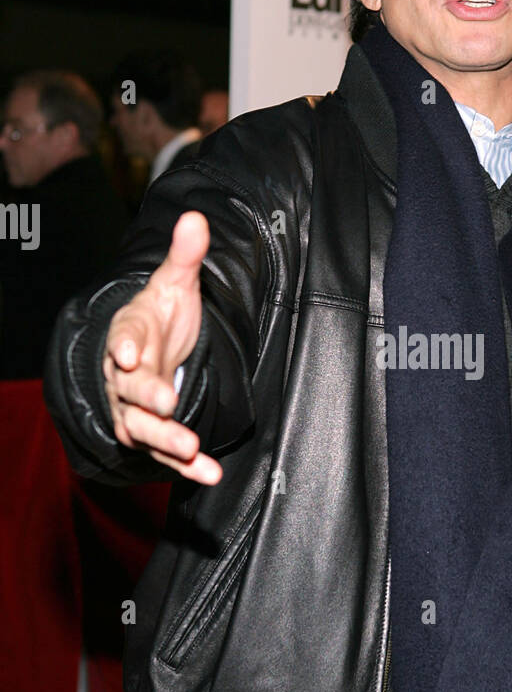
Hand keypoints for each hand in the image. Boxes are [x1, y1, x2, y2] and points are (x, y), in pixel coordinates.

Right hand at [102, 210, 222, 483]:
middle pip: (129, 390)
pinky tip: (210, 473)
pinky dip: (186, 466)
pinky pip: (165, 453)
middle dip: (147, 397)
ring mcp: (134, 409)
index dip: (125, 346)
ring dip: (165, 439)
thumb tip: (195, 218)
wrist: (152, 350)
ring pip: (141, 428)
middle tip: (167, 402)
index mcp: (129, 335)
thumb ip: (185, 256)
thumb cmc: (162, 316)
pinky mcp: (152, 434)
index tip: (130, 354)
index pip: (122, 339)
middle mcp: (123, 377)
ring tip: (190, 446)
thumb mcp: (175, 284)